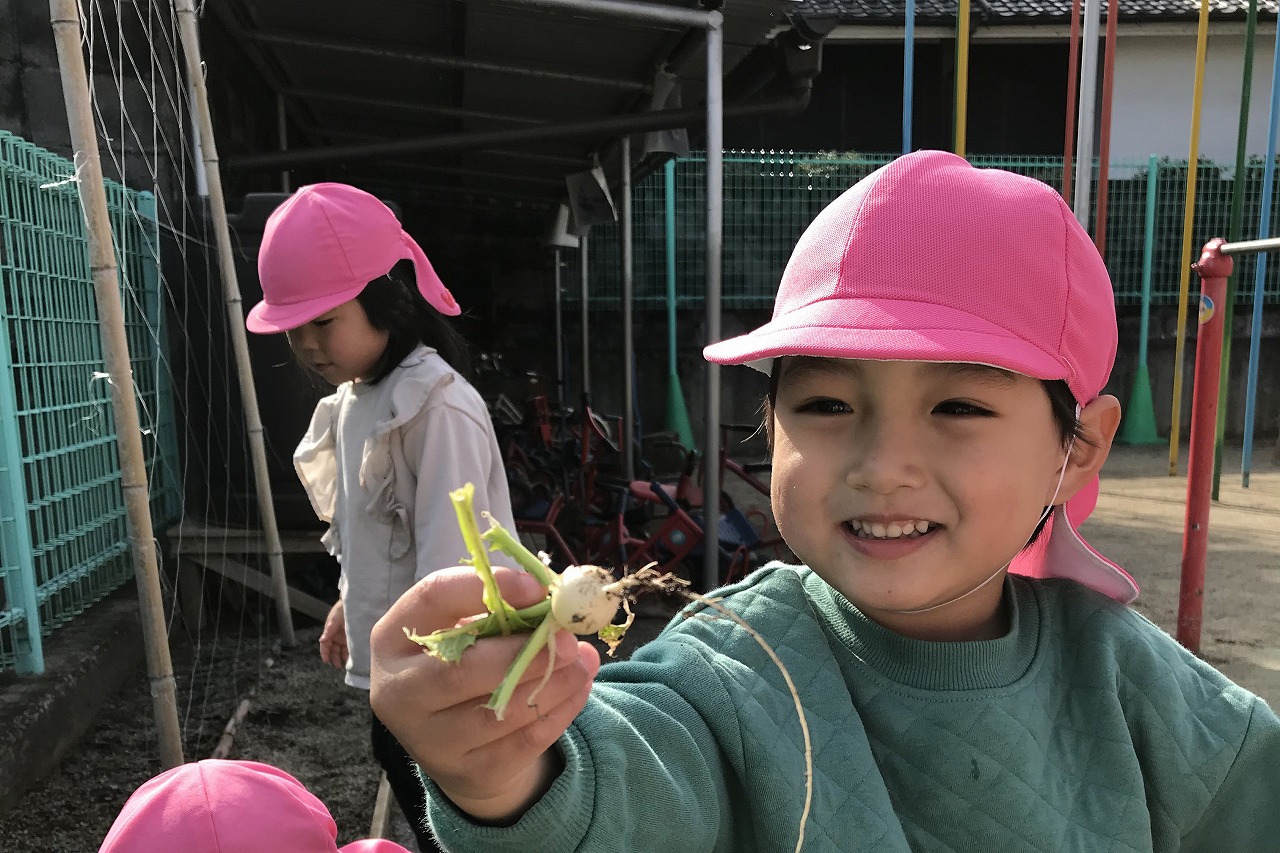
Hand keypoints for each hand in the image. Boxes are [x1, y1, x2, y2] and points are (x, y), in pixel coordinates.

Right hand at [319, 600, 347, 669]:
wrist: (355, 603)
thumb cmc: (342, 609)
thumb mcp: (334, 619)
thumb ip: (329, 630)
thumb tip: (322, 640)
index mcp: (330, 633)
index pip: (325, 646)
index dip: (325, 654)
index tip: (326, 661)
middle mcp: (336, 637)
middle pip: (334, 651)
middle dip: (334, 659)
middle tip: (338, 666)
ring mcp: (345, 638)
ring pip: (342, 651)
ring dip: (342, 658)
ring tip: (345, 665)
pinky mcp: (353, 638)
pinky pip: (351, 649)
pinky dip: (351, 654)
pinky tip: (353, 659)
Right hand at [370, 566, 599, 823]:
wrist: (455, 743)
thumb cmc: (465, 663)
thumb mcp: (467, 630)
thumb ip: (500, 610)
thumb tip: (553, 601)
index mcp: (393, 639)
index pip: (431, 599)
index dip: (484, 587)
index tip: (536, 588)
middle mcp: (398, 692)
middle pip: (458, 671)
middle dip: (522, 651)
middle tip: (566, 638)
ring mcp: (429, 740)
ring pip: (497, 711)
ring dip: (552, 682)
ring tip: (583, 661)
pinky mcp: (467, 772)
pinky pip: (522, 742)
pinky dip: (560, 711)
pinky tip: (579, 688)